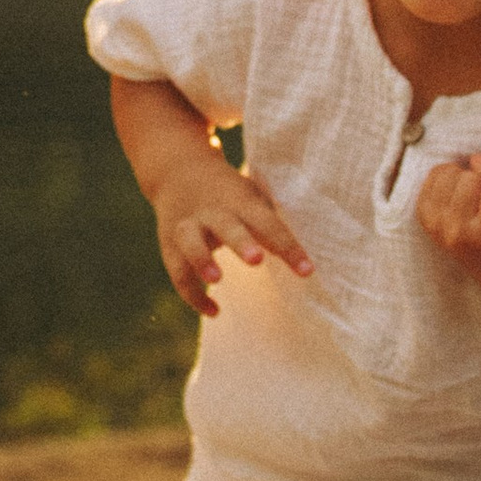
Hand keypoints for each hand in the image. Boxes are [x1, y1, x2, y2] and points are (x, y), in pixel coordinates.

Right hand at [143, 145, 313, 319]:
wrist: (177, 169)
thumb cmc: (228, 192)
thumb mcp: (250, 197)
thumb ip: (272, 222)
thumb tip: (312, 253)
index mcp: (239, 200)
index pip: (268, 222)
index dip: (288, 247)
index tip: (307, 271)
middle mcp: (213, 212)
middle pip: (226, 225)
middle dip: (240, 241)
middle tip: (256, 259)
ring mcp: (187, 226)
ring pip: (190, 242)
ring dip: (202, 259)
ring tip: (218, 279)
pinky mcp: (169, 244)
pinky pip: (177, 271)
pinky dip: (193, 294)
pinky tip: (214, 311)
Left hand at [418, 136, 480, 296]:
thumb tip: (475, 158)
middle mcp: (461, 235)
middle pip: (471, 179)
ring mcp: (439, 229)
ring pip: (449, 174)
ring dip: (465, 174)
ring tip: (476, 193)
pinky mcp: (425, 221)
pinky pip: (433, 177)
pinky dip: (448, 176)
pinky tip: (459, 191)